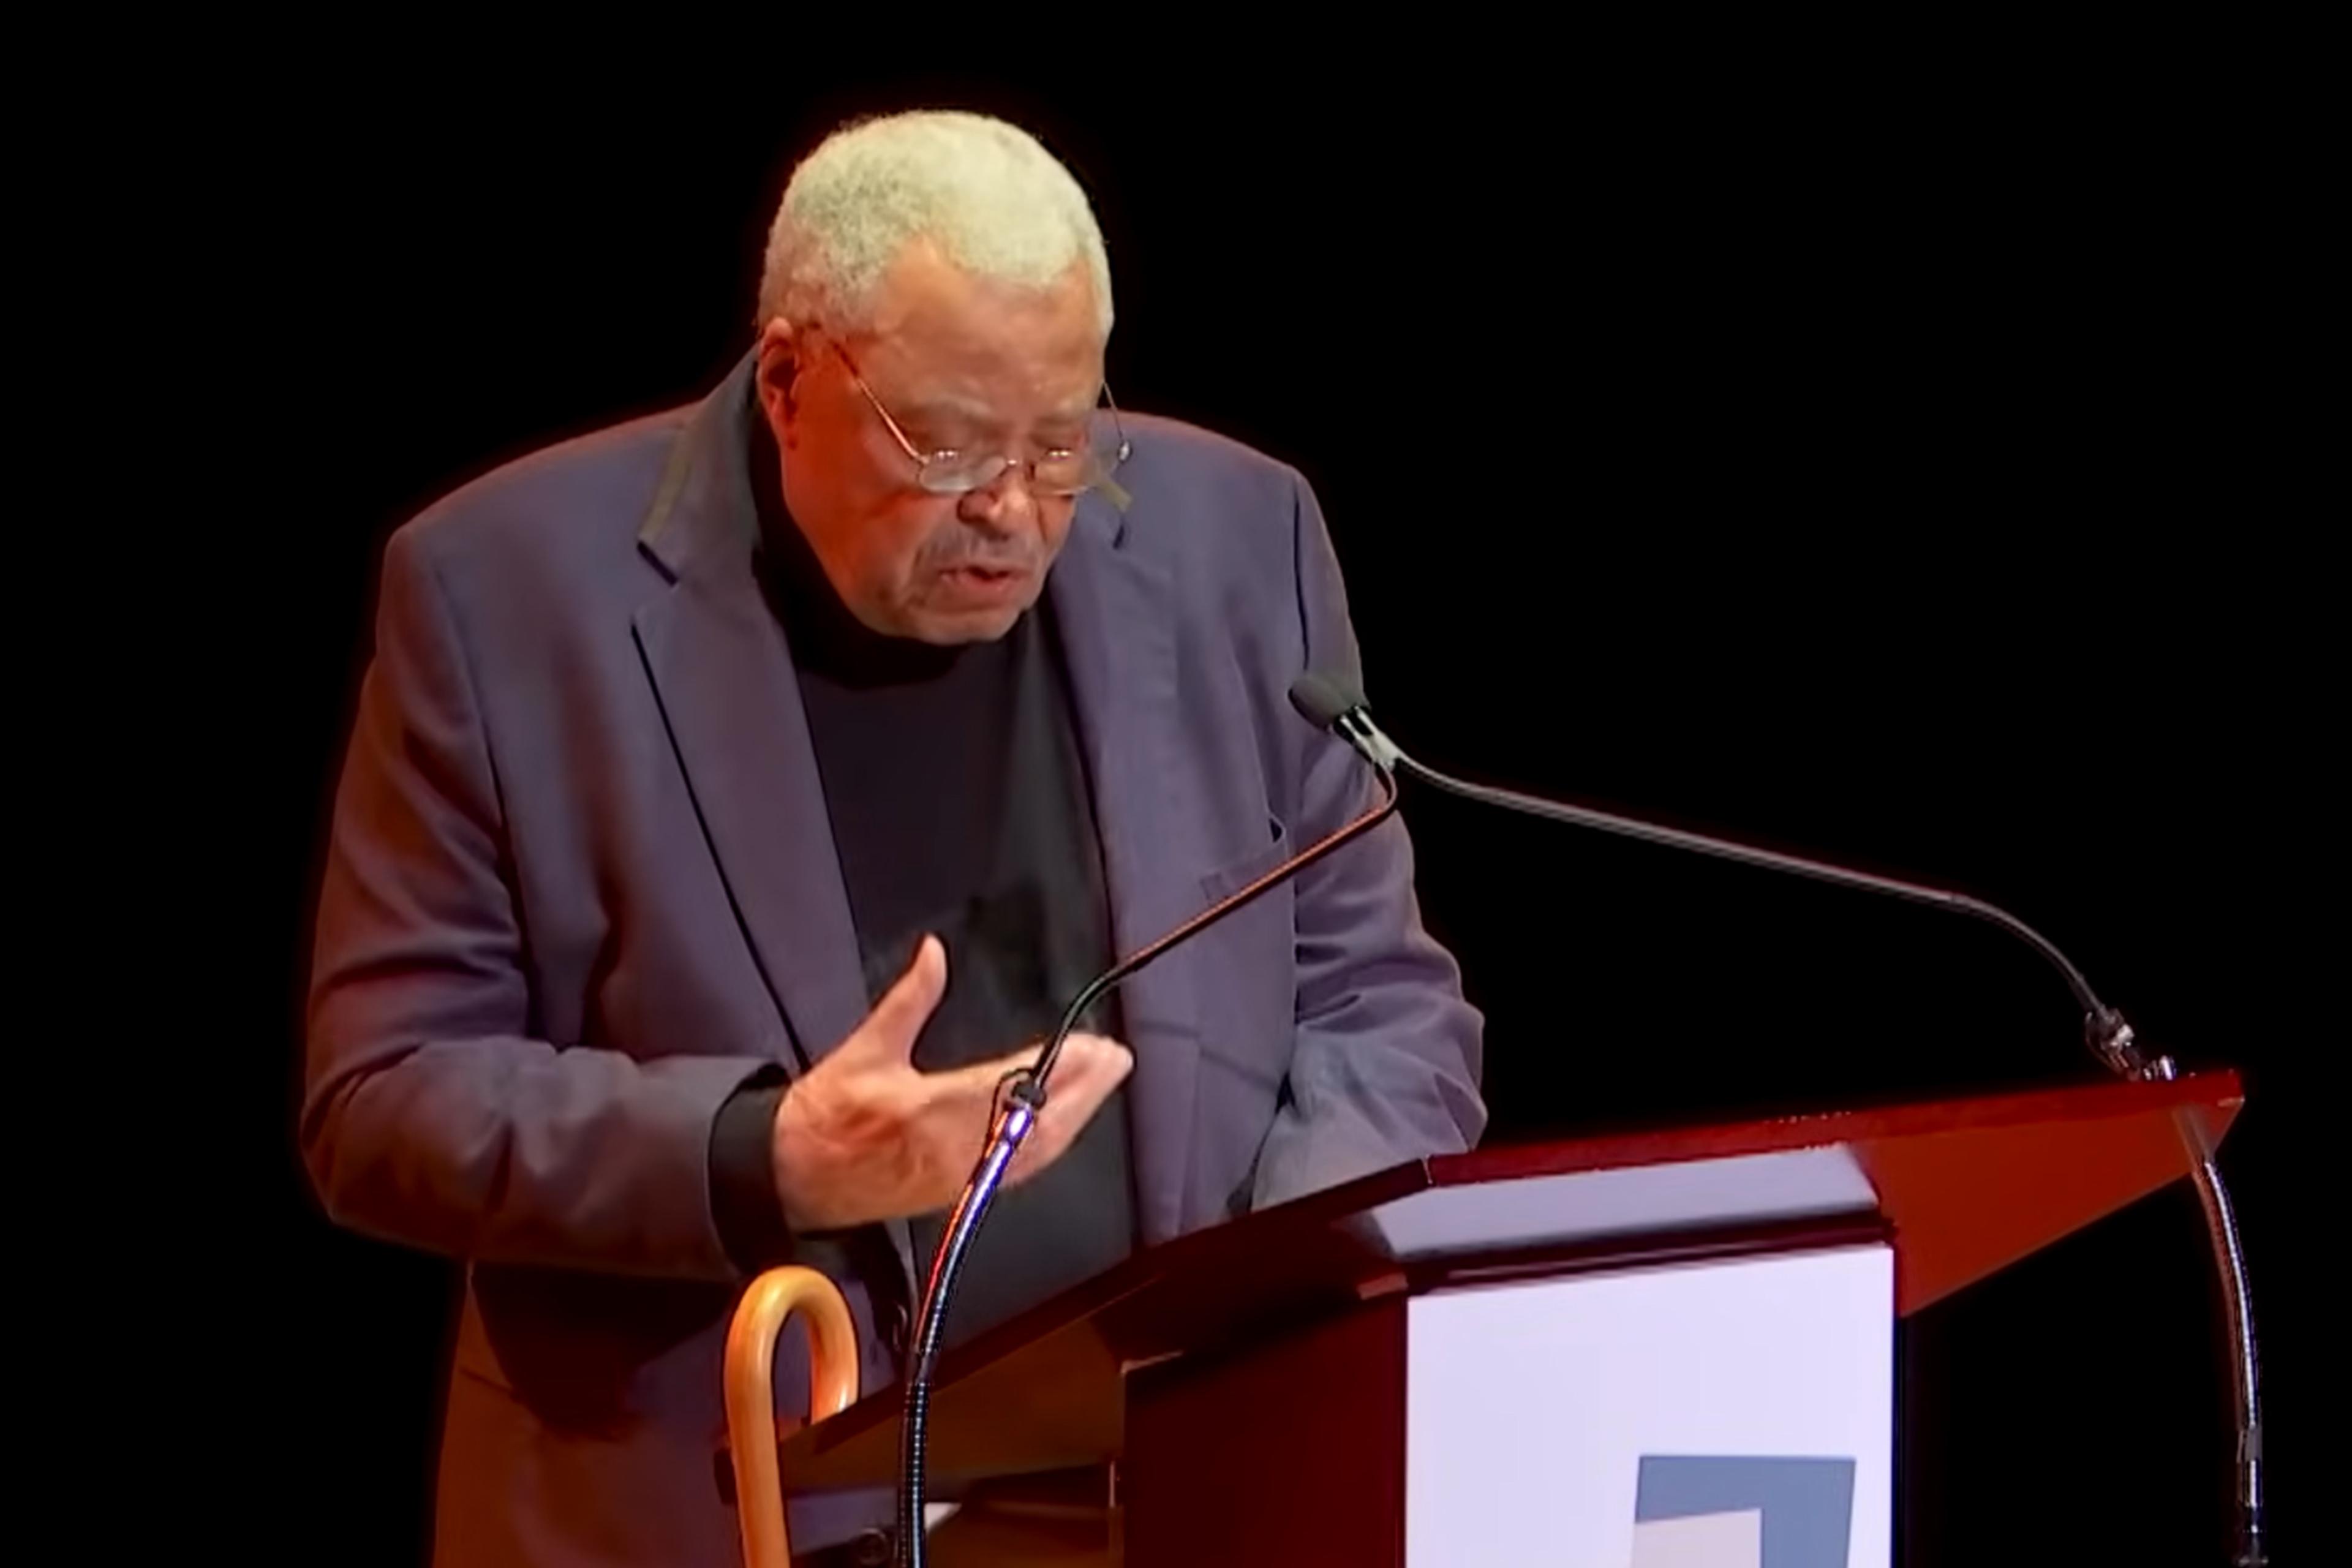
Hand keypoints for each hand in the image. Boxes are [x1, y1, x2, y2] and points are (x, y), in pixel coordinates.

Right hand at [770, 935, 1133, 1230]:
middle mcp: (953, 1150)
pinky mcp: (958, 1192)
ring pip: (1035, 1150)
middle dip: (1083, 1091)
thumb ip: (908, 1001)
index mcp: (927, 1110)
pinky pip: (1019, 1169)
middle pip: (1037, 1123)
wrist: (796, 1178)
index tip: (1090, 1045)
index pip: (1009, 1086)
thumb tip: (934, 953)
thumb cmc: (826, 1113)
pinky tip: (1068, 1122)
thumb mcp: (863, 1048)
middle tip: (1115, 1058)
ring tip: (1103, 1082)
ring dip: (1076, 1116)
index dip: (1055, 1067)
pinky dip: (1051, 1143)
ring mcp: (959, 1177)